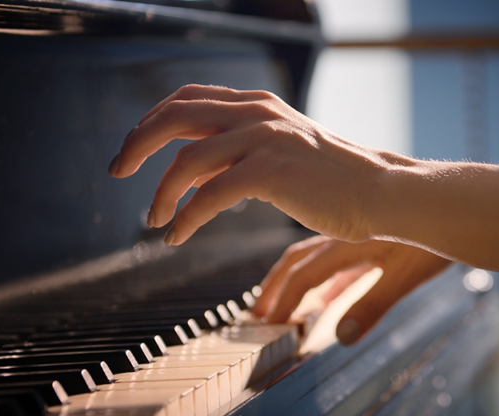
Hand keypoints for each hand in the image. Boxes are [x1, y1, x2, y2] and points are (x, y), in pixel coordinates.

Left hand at [108, 85, 414, 245]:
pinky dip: (186, 216)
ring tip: (154, 219)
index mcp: (258, 105)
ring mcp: (265, 139)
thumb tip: (196, 174)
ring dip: (160, 193)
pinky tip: (178, 235)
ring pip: (187, 159)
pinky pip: (210, 194)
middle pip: (175, 115)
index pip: (188, 99)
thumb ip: (241, 153)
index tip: (132, 150)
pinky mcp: (272, 172)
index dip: (151, 121)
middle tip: (117, 172)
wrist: (381, 192)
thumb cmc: (336, 181)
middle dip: (137, 144)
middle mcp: (257, 114)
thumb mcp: (284, 152)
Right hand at [254, 236, 449, 344]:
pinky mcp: (372, 236)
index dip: (284, 302)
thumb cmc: (438, 238)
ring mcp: (357, 233)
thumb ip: (372, 305)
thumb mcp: (406, 275)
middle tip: (258, 316)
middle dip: (274, 288)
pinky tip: (327, 295)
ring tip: (281, 303)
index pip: (304, 275)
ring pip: (313, 257)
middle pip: (297, 261)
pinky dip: (323, 279)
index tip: (269, 326)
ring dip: (294, 281)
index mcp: (348, 242)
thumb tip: (341, 337)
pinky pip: (337, 258)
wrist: (462, 205)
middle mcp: (346, 233)